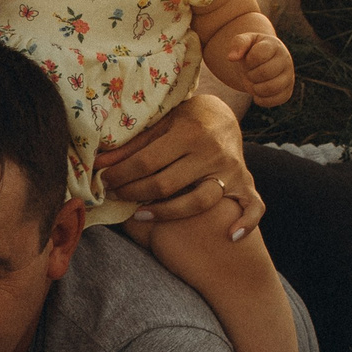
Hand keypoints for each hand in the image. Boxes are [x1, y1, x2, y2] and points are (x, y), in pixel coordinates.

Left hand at [98, 94, 264, 235]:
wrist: (224, 116)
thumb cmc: (186, 122)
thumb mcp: (160, 125)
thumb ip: (132, 146)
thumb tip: (98, 163)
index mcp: (189, 133)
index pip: (147, 161)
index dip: (121, 174)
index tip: (104, 180)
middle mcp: (211, 153)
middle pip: (166, 184)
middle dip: (133, 193)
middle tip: (114, 196)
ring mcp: (231, 171)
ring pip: (198, 201)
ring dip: (166, 213)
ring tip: (139, 214)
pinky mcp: (247, 184)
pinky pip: (253, 207)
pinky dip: (245, 223)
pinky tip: (231, 236)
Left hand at [219, 28, 293, 107]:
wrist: (261, 64)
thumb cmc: (251, 52)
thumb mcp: (244, 42)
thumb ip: (238, 44)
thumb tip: (231, 57)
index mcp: (274, 45)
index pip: (259, 55)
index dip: (249, 61)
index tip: (248, 61)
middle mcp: (285, 60)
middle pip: (265, 72)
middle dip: (251, 75)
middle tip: (250, 73)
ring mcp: (289, 76)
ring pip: (272, 88)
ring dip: (256, 88)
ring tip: (253, 83)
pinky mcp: (287, 92)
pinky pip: (276, 100)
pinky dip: (262, 100)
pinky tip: (257, 93)